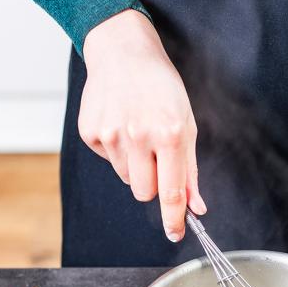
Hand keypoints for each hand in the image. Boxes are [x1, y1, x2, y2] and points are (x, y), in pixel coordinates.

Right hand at [81, 10, 205, 241]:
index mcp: (169, 133)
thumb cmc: (160, 87)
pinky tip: (120, 124)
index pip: (172, 191)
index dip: (174, 218)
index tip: (175, 234)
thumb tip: (196, 206)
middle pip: (144, 192)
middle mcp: (139, 135)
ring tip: (137, 132)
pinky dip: (116, 150)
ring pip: (126, 178)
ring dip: (134, 165)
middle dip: (152, 183)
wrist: (123, 53)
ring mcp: (111, 134)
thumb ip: (190, 170)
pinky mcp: (91, 132)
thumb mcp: (186, 124)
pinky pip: (108, 160)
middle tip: (155, 156)